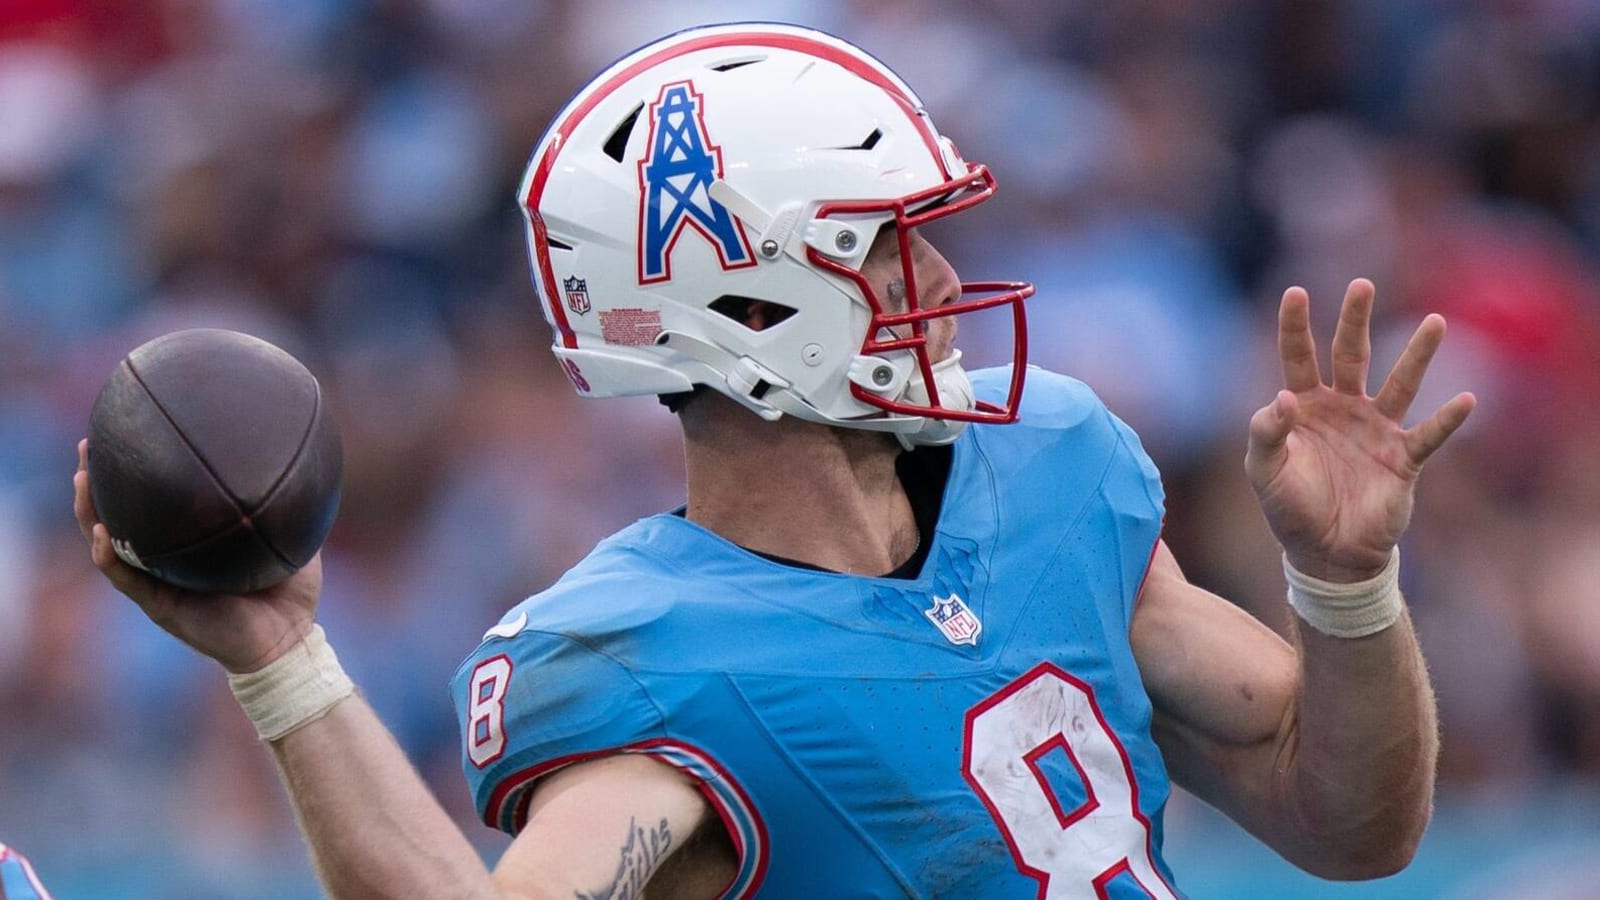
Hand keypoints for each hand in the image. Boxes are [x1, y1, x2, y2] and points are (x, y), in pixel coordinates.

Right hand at [73, 439, 321, 672]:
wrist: (289, 641)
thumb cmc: (290, 593)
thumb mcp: (292, 538)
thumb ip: (292, 506)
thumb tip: (304, 462)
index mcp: (191, 545)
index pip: (155, 504)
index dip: (135, 474)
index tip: (126, 432)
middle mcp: (167, 560)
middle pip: (117, 516)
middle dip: (97, 482)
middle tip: (88, 445)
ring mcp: (158, 582)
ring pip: (108, 543)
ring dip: (89, 512)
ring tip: (82, 479)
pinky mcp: (161, 605)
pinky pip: (126, 578)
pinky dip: (109, 556)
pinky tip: (101, 534)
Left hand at [1245, 279, 1475, 582]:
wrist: (1326, 553)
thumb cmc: (1290, 508)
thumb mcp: (1264, 471)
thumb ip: (1265, 434)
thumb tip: (1283, 398)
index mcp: (1304, 406)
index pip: (1298, 357)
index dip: (1295, 326)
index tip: (1296, 291)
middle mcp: (1343, 408)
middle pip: (1351, 354)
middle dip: (1355, 320)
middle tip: (1362, 284)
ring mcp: (1376, 429)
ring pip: (1400, 384)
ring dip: (1417, 355)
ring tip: (1435, 322)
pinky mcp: (1402, 458)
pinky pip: (1428, 435)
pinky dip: (1446, 420)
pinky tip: (1464, 401)